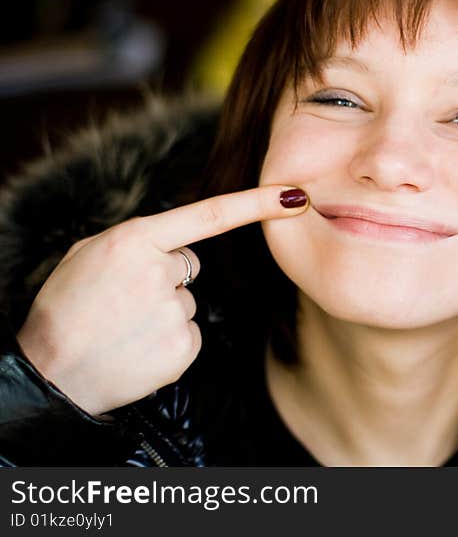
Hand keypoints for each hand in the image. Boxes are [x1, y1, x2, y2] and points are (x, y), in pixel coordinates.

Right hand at [16, 185, 308, 415]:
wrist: (51, 373)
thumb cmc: (66, 309)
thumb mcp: (88, 255)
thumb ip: (138, 242)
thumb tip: (176, 246)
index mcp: (135, 241)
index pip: (209, 215)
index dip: (256, 204)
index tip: (294, 196)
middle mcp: (161, 272)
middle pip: (189, 266)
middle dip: (165, 279)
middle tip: (122, 302)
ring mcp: (175, 311)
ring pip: (187, 302)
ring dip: (163, 313)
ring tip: (123, 328)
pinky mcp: (184, 347)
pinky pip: (190, 333)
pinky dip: (169, 341)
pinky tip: (138, 347)